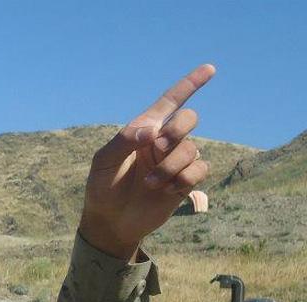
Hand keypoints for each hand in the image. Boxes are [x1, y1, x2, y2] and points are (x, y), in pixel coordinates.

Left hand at [79, 64, 215, 259]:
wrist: (110, 222)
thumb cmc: (102, 188)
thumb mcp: (103, 162)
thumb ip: (124, 141)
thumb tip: (152, 130)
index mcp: (143, 130)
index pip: (170, 101)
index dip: (190, 84)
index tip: (209, 69)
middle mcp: (162, 142)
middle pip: (189, 119)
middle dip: (177, 130)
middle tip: (157, 148)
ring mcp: (175, 162)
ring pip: (192, 149)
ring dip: (170, 166)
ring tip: (150, 184)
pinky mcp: (184, 182)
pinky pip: (199, 170)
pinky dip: (183, 179)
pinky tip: (165, 191)